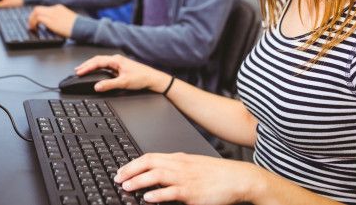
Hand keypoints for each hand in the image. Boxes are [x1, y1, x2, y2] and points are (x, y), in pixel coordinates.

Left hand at [27, 4, 76, 36]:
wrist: (81, 27)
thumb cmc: (76, 26)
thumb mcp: (67, 19)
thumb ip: (58, 19)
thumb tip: (50, 25)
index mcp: (59, 8)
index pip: (44, 8)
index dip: (37, 15)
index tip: (36, 21)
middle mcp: (54, 9)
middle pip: (37, 8)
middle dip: (32, 16)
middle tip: (31, 24)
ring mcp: (53, 14)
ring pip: (36, 12)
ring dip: (31, 19)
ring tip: (31, 27)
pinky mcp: (52, 21)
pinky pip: (38, 18)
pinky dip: (34, 23)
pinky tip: (34, 28)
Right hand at [74, 54, 170, 92]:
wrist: (153, 79)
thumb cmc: (142, 77)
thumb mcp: (124, 82)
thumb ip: (109, 85)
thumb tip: (97, 86)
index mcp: (116, 60)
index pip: (97, 62)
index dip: (87, 67)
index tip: (79, 72)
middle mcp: (116, 60)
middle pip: (97, 60)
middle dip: (86, 65)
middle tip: (77, 70)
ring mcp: (118, 63)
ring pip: (101, 63)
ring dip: (91, 66)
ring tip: (82, 70)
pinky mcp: (120, 68)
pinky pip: (105, 66)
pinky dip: (97, 69)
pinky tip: (95, 72)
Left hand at [114, 153, 257, 204]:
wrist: (238, 178)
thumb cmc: (217, 174)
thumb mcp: (193, 165)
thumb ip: (176, 167)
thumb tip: (157, 173)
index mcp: (179, 158)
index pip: (150, 156)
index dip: (133, 163)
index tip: (121, 170)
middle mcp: (179, 165)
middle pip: (149, 163)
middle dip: (130, 170)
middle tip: (118, 178)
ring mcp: (185, 178)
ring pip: (156, 175)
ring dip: (139, 181)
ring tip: (126, 187)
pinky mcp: (192, 192)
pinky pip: (171, 192)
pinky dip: (158, 194)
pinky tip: (147, 198)